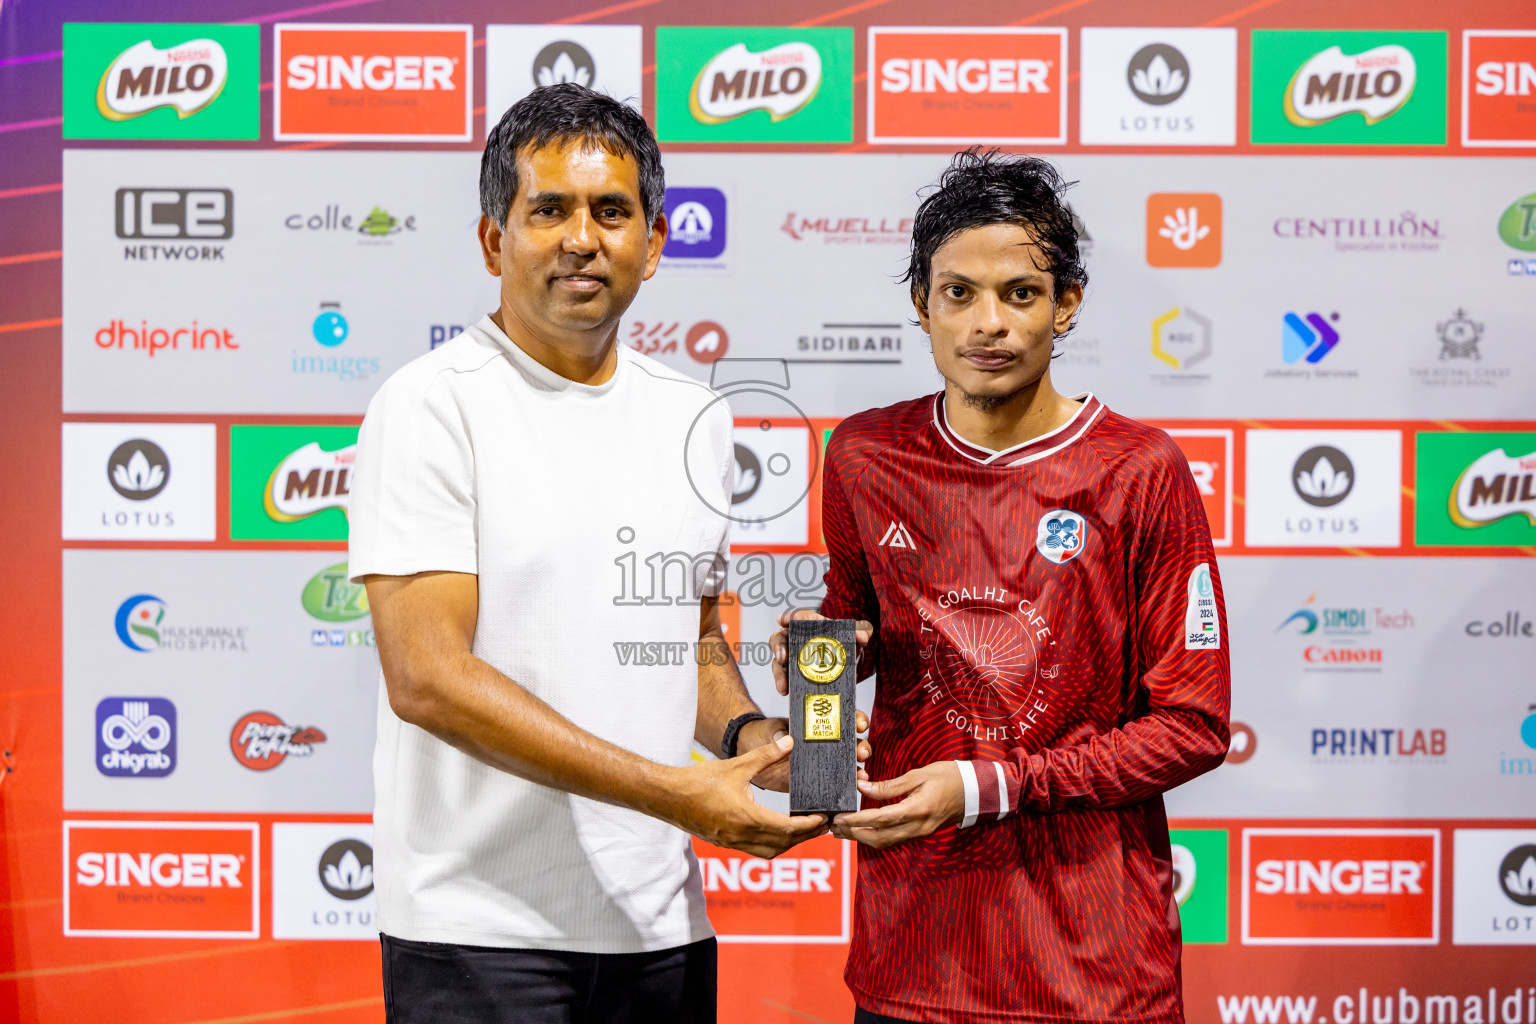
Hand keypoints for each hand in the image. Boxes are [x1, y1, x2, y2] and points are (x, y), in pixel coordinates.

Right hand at [660, 736, 828, 858]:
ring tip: (806, 831)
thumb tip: (789, 743)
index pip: (788, 828)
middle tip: (824, 826)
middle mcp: (742, 835)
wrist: (667, 797)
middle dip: (807, 836)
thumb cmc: (698, 781)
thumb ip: (765, 755)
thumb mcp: (736, 766)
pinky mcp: (726, 843)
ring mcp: (733, 842)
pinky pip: (757, 851)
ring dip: (791, 843)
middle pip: (784, 843)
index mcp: (747, 818)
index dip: (809, 826)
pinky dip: (774, 845)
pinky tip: (779, 834)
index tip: (824, 819)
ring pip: (771, 851)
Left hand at [738, 712, 872, 791]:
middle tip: (861, 752)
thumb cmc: (761, 734)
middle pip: (850, 743)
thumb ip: (777, 733)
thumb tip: (784, 738)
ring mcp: (820, 761)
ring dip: (857, 768)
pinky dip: (844, 786)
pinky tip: (851, 789)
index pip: (842, 719)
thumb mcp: (769, 729)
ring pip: (846, 764)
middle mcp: (822, 742)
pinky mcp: (814, 779)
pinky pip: (833, 783)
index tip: (859, 725)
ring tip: (860, 775)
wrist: (749, 753)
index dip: (855, 720)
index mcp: (815, 724)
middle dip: (860, 746)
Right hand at [769, 609, 873, 696]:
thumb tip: (862, 637)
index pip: (797, 618)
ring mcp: (791, 657)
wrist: (844, 664)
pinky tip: (785, 691)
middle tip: (783, 657)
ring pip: (778, 662)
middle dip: (779, 647)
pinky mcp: (792, 674)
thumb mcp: (852, 638)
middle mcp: (795, 639)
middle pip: (779, 639)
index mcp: (810, 625)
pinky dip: (783, 684)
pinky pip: (784, 678)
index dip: (789, 617)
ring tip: (783, 685)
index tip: (781, 620)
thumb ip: (859, 633)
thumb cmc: (842, 644)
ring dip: (780, 673)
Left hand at [829, 761, 963, 849]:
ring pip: (886, 842)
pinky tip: (862, 830)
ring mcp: (920, 833)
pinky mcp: (920, 833)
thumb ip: (889, 785)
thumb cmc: (948, 777)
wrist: (975, 791)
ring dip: (862, 838)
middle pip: (880, 838)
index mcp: (917, 810)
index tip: (840, 817)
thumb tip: (863, 788)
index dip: (858, 820)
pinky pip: (894, 839)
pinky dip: (875, 837)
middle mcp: (918, 827)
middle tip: (834, 826)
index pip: (881, 819)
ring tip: (842, 831)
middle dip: (855, 834)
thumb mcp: (918, 775)